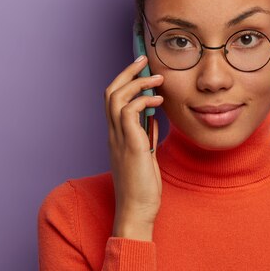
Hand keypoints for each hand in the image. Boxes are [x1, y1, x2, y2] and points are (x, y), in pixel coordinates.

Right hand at [104, 55, 164, 238]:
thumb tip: (154, 119)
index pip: (114, 99)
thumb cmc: (143, 186)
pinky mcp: (131, 146)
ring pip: (116, 98)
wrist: (138, 210)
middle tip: (145, 60)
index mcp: (116, 135)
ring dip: (137, 83)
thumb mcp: (147, 156)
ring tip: (158, 78)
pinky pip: (129, 112)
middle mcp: (113, 134)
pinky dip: (143, 101)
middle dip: (127, 72)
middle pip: (110, 92)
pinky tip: (158, 102)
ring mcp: (119, 139)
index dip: (125, 80)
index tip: (142, 69)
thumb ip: (147, 136)